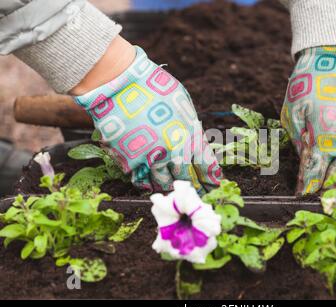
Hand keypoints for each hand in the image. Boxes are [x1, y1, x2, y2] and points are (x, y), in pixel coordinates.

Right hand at [75, 47, 221, 193]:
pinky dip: (146, 182)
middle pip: (185, 178)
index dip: (210, 178)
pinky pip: (141, 180)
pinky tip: (149, 182)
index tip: (212, 185)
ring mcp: (151, 158)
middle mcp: (174, 152)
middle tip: (194, 192)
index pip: (206, 166)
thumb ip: (190, 126)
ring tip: (172, 187)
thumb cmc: (153, 87)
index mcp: (190, 136)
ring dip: (168, 185)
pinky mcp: (130, 161)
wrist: (120, 83)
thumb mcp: (182, 103)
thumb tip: (192, 141)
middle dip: (192, 187)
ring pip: (163, 183)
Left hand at [281, 46, 335, 194]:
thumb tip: (304, 166)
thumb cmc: (308, 86)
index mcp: (323, 137)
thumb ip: (301, 143)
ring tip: (333, 194)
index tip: (299, 197)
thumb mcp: (293, 114)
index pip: (314, 172)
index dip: (306, 187)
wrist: (335, 59)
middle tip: (317, 203)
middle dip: (325, 192)